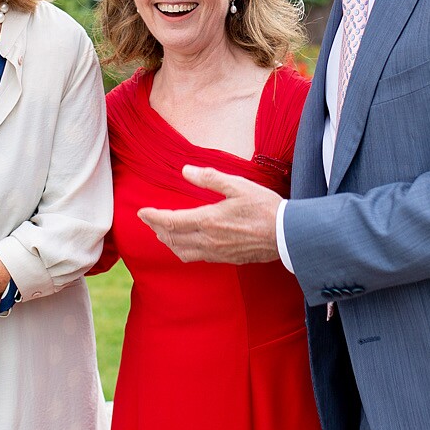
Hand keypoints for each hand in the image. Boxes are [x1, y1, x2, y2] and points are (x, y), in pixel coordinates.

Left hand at [137, 166, 281, 265]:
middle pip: (172, 238)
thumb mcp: (238, 186)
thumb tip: (186, 171)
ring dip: (168, 242)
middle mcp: (208, 240)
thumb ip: (210, 178)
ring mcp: (216, 252)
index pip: (170, 221)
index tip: (142, 212)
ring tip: (162, 232)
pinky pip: (196, 257)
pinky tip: (186, 243)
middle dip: (156, 228)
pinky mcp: (225, 258)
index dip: (152, 217)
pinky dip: (183, 250)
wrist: (287, 235)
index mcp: (208, 220)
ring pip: (182, 251)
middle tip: (149, 220)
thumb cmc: (265, 207)